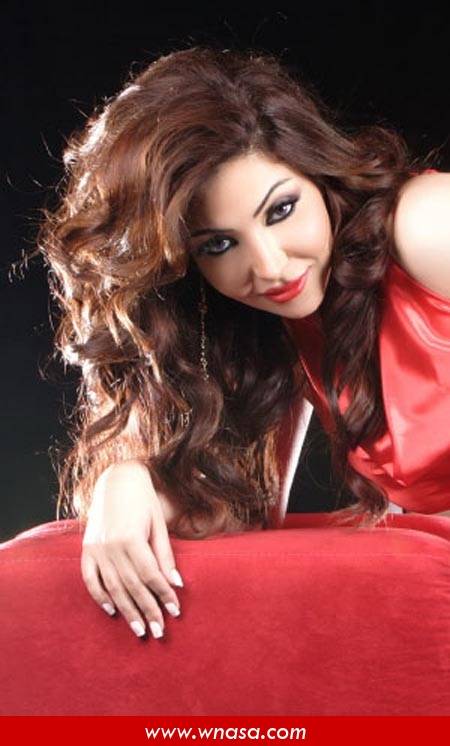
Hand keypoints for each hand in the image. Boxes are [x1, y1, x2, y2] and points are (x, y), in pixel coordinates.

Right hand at [81, 459, 183, 639]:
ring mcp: (96, 549)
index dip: (164, 595)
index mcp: (131, 538)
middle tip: (159, 632)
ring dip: (127, 611)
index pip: (151, 576)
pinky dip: (100, 596)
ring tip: (139, 630)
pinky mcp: (87, 549)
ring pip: (113, 588)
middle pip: (133, 586)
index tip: (175, 612)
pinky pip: (90, 579)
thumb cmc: (144, 501)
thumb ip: (165, 555)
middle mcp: (111, 546)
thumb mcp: (158, 524)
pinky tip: (112, 611)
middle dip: (148, 610)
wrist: (116, 480)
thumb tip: (177, 584)